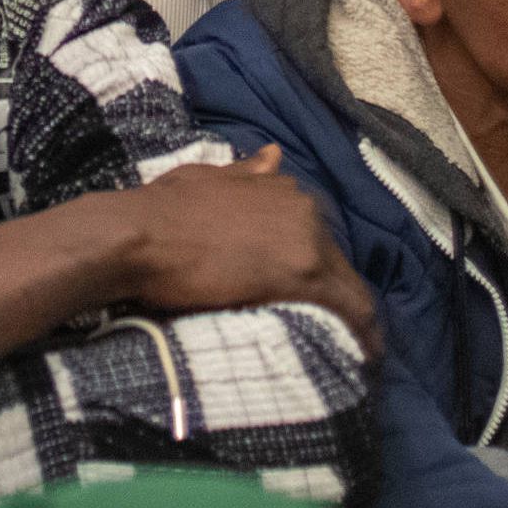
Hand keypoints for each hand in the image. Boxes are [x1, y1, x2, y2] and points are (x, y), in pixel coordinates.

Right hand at [105, 147, 381, 359]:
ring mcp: (306, 242)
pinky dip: (362, 332)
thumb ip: (247, 172)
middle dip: (336, 295)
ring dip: (353, 319)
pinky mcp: (301, 276)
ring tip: (356, 351)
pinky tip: (365, 354)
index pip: (317, 237)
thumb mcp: (210, 179)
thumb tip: (274, 153)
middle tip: (335, 332)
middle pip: (336, 262)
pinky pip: (349, 308)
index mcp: (285, 191)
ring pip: (347, 287)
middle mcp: (305, 210)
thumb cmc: (164, 209)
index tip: (317, 295)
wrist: (142, 235)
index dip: (318, 268)